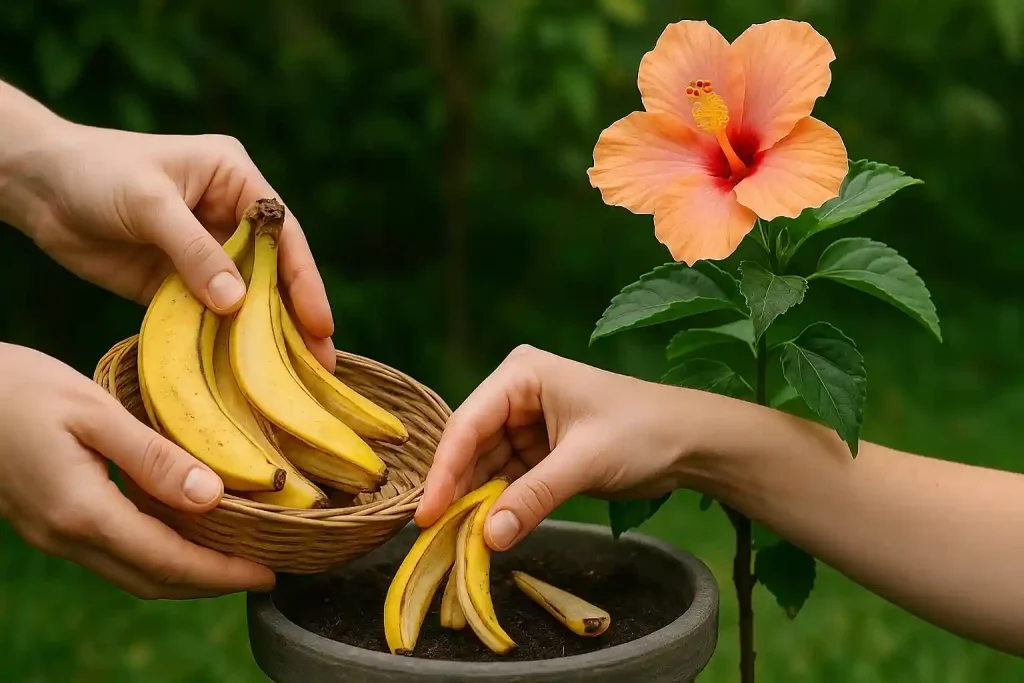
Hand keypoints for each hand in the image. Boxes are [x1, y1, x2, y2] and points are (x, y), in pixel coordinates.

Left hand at [0, 87, 333, 368]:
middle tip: (321, 361)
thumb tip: (237, 303)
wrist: (34, 186)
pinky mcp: (176, 282)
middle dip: (296, 315)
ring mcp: (203, 252)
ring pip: (245, 297)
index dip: (304, 279)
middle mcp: (227, 216)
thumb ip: (195, 252)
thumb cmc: (95, 172)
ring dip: (265, 335)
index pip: (281, 233)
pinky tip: (244, 372)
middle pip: (272, 270)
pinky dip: (224, 341)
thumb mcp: (150, 203)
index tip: (319, 323)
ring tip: (293, 377)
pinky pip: (207, 315)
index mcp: (234, 180)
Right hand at [0, 343, 275, 598]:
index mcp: (83, 512)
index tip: (268, 573)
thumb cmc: (19, 389)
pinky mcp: (49, 523)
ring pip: (131, 573)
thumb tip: (211, 495)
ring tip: (233, 557)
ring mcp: (53, 535)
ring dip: (184, 574)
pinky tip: (184, 532)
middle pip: (152, 581)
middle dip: (211, 583)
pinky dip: (157, 554)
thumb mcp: (95, 411)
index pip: (168, 561)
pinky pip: (113, 554)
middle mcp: (66, 536)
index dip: (222, 573)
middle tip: (262, 571)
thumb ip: (153, 457)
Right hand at [415, 345, 698, 551]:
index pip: (468, 424)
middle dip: (457, 492)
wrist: (692, 442)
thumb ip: (532, 498)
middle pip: (470, 447)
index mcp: (521, 375)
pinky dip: (498, 507)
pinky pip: (506, 481)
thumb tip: (487, 538)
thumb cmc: (643, 432)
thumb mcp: (584, 463)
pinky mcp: (539, 452)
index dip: (444, 471)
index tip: (427, 514)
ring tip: (456, 543)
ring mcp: (525, 424)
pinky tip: (486, 533)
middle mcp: (515, 394)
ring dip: (475, 504)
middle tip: (435, 537)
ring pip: (485, 468)